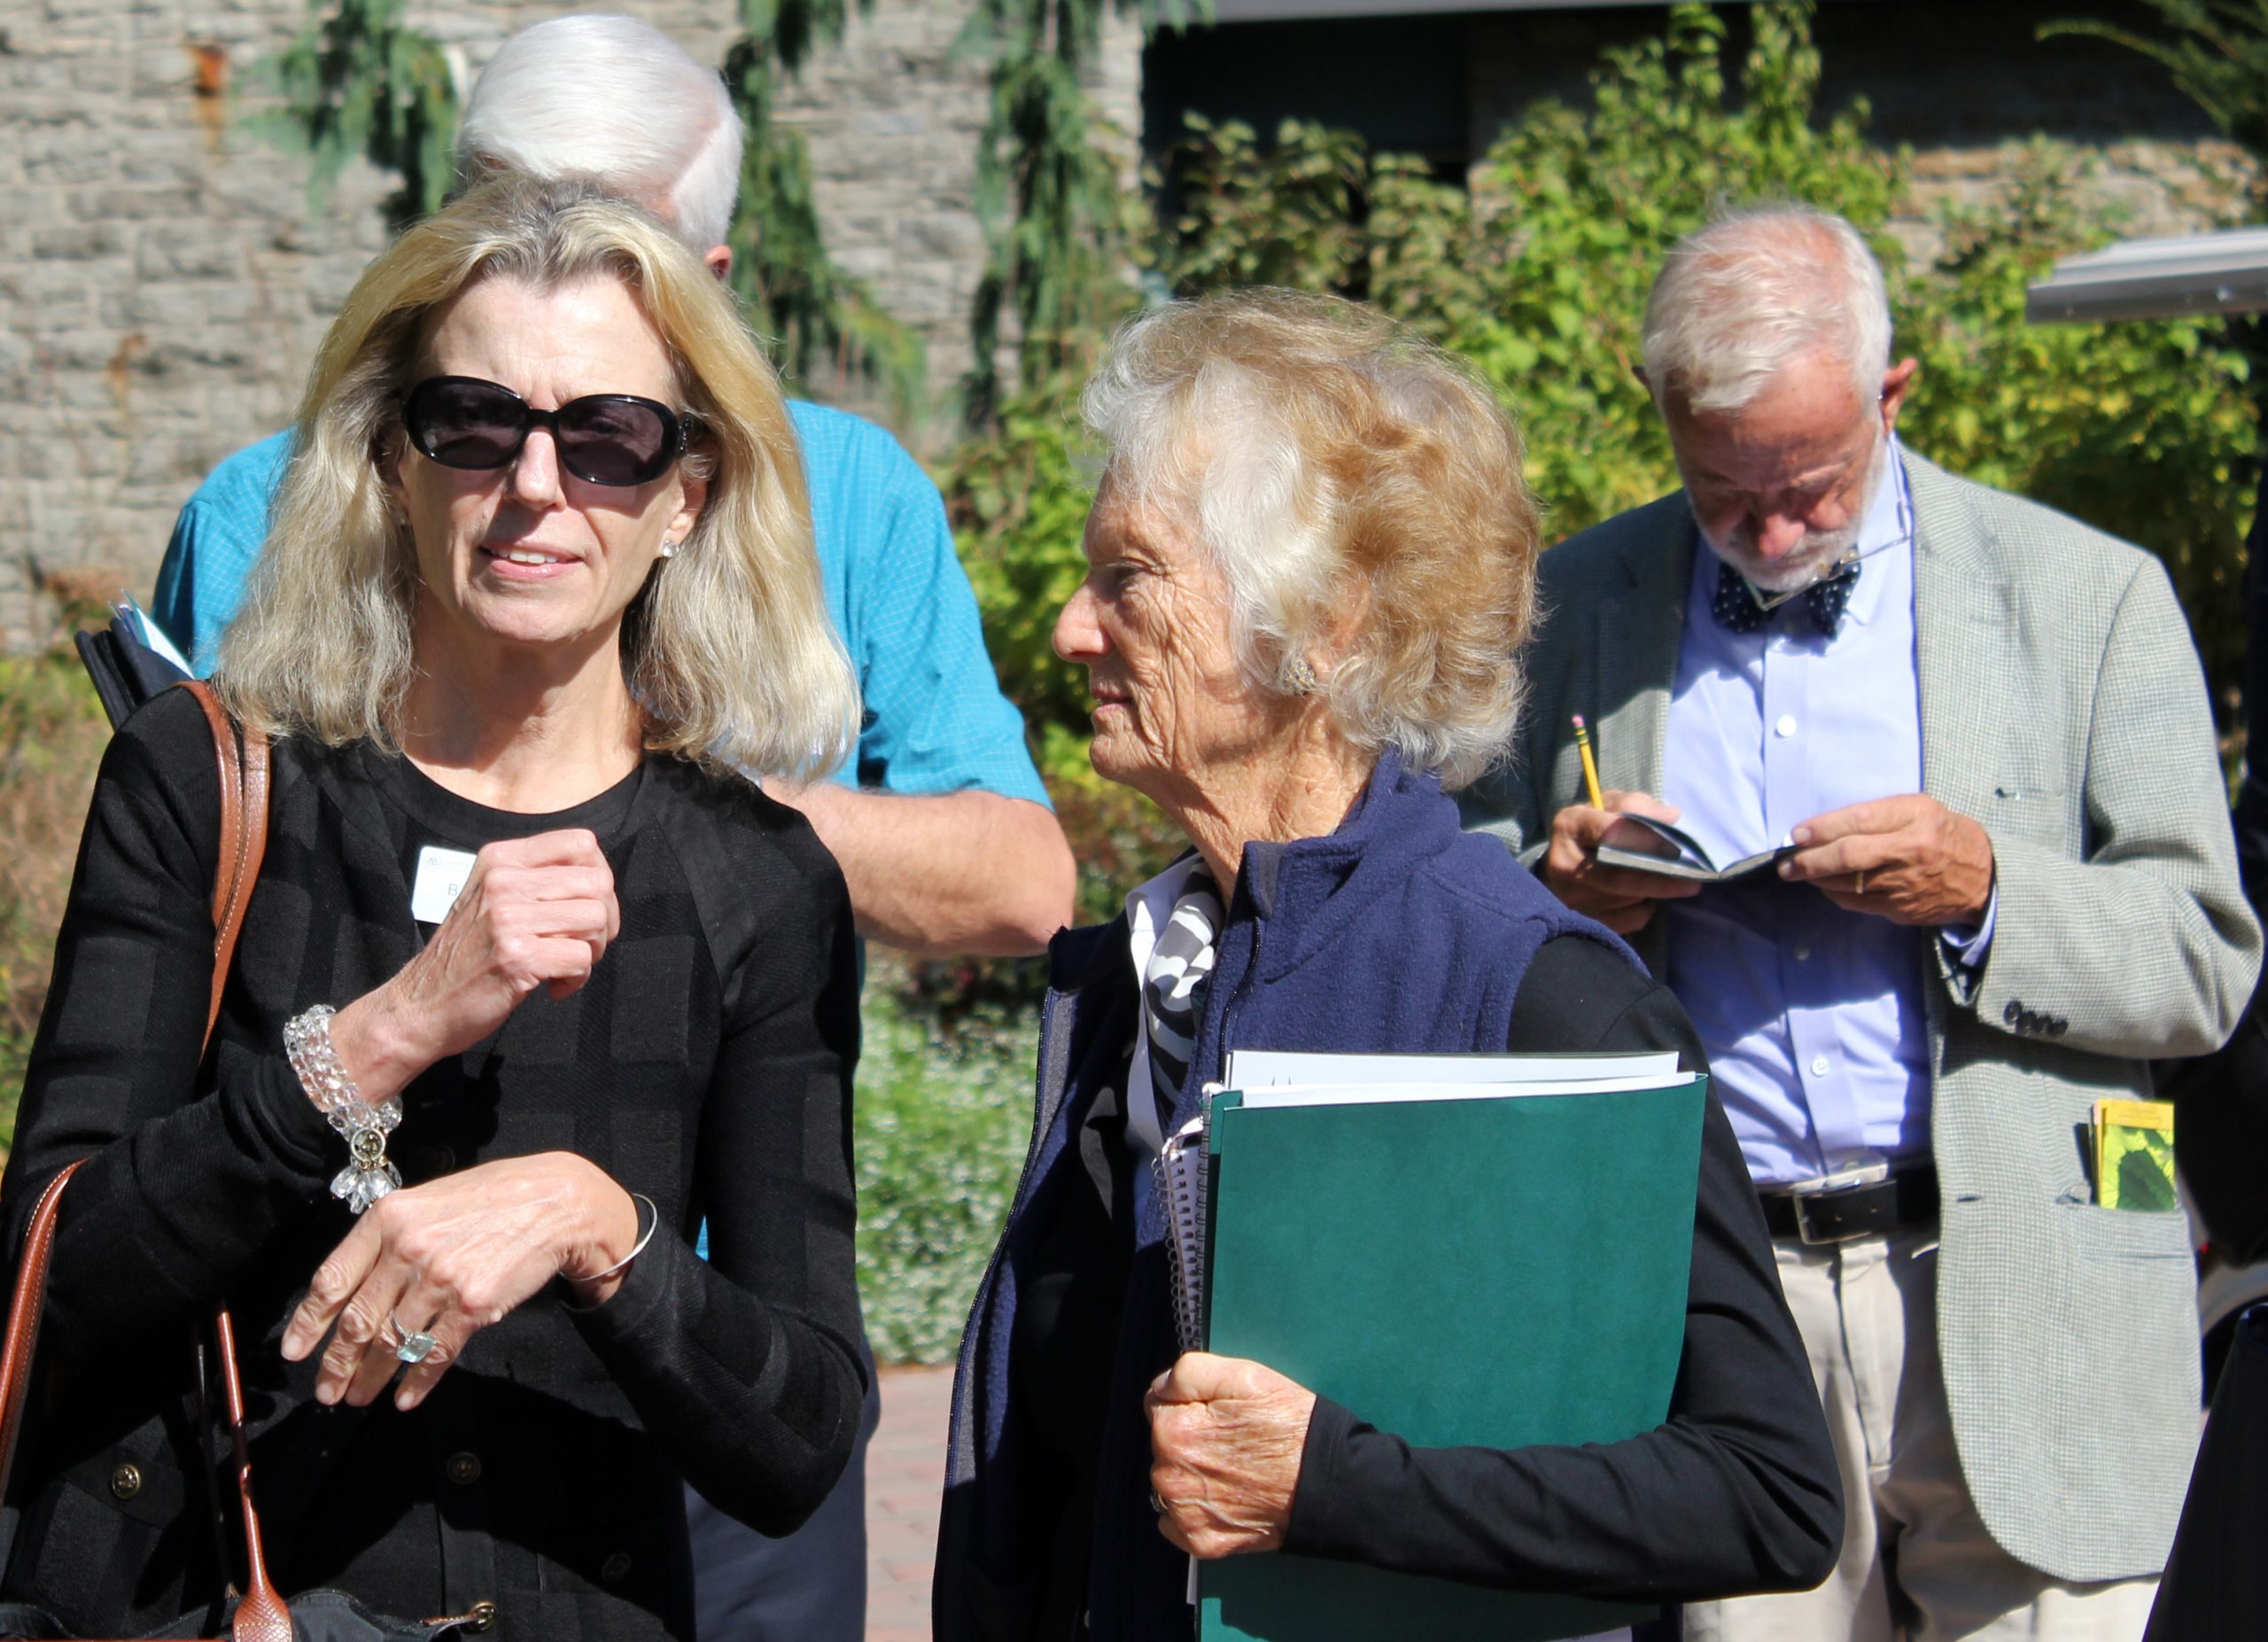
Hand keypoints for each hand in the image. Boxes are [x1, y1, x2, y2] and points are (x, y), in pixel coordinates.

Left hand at [280, 1153, 640, 1411]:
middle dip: (336, 1364)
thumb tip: (351, 1290)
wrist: (554, 1202)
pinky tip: (405, 1398)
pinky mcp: (474, 1305)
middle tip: (326, 1392)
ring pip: (393, 1342)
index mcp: (388, 1219)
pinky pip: (434, 1354)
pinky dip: (416, 1382)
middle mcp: (408, 1249)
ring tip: (358, 1397)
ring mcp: (441, 1279)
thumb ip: (388, 1239)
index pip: (331, 1280)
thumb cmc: (490, 1199)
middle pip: (358, 1321)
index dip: (309, 1323)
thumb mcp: (426, 1203)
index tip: (295, 1353)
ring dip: (371, 1378)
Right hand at [329, 831, 620, 1103]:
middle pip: (598, 883)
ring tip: (565, 966)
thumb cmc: (466, 956)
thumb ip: (535, 880)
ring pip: (596, 918)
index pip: (581, 844)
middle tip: (583, 945)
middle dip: (605, 920)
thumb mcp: (490, 898)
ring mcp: (507, 919)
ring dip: (593, 951)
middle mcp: (502, 881)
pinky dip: (577, 978)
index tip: (585, 908)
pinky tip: (554, 987)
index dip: (599, 878)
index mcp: (500, 859)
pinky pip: (582, 958)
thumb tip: (599, 879)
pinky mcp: (516, 958)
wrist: (420, 1006)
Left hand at [1146, 1352, 1315, 1558]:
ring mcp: (1184, 1514)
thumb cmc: (1289, 1427)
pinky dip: (1195, 1509)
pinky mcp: (1200, 1542)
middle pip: (1164, 1446)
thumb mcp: (1243, 1376)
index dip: (1192, 1405)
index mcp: (1174, 1432)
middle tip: (1232, 1441)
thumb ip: (1188, 1373)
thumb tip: (1160, 1388)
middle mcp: (1170, 1477)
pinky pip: (1175, 1521)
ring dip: (1191, 1474)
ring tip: (1234, 1469)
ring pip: (1170, 1481)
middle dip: (1190, 1438)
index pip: (1159, 1406)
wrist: (1326, 1482)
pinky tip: (1226, 1496)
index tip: (1220, 1414)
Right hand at [1541, 790, 1701, 933]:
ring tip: (1667, 883)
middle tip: (1691, 883)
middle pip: (1618, 877)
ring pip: (1625, 900)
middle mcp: (1564, 864)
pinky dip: (1643, 910)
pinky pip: (1626, 921)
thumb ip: (1639, 805)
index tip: (1676, 848)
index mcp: (1571, 826)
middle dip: (1659, 881)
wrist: (1563, 859)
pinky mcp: (1581, 918)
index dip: (1646, 840)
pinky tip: (1644, 898)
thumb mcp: (1611, 805)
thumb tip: (1672, 818)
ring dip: (1652, 893)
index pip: (1610, 833)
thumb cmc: (1594, 827)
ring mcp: (1570, 896)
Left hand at [1780, 794, 1994, 925]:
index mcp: (1916, 818)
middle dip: (1809, 860)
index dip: (1823, 827)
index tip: (1797, 833)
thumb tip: (1828, 826)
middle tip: (1786, 863)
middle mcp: (1910, 850)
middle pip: (1848, 856)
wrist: (1984, 878)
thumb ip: (1880, 814)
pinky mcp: (1901, 909)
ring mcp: (1905, 884)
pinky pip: (1856, 902)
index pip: (1860, 820)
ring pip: (1847, 883)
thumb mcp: (1921, 809)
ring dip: (1817, 879)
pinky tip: (1827, 886)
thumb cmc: (1945, 834)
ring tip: (1799, 872)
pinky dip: (1835, 894)